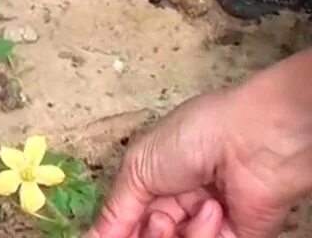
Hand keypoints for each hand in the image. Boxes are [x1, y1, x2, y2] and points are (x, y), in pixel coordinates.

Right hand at [85, 51, 311, 237]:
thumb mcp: (138, 168)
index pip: (126, 219)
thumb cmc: (192, 136)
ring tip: (173, 216)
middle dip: (144, 233)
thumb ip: (115, 210)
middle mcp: (177, 205)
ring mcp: (204, 224)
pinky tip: (212, 211)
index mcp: (152, 181)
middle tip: (156, 221)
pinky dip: (202, 235)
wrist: (250, 141)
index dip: (115, 231)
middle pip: (147, 236)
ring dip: (168, 236)